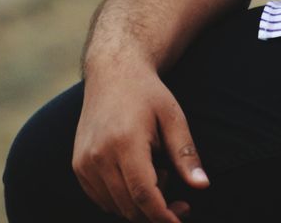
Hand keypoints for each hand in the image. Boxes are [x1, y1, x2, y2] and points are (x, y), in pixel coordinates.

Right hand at [73, 59, 209, 221]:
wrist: (113, 72)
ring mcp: (84, 163)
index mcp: (125, 142)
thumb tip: (202, 186)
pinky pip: (101, 199)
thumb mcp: (173, 116)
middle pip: (129, 206)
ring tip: (155, 171)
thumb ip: (185, 153)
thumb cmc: (147, 93)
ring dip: (139, 203)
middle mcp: (99, 156)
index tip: (179, 220)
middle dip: (156, 210)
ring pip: (115, 206)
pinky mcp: (78, 166)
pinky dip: (121, 198)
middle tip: (180, 199)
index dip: (162, 215)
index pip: (143, 195)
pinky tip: (136, 173)